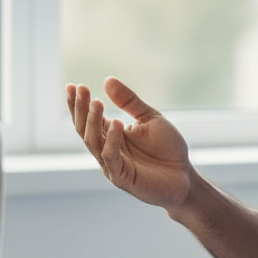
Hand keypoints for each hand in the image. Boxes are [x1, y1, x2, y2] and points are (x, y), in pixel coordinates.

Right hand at [66, 79, 191, 210]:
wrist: (185, 177)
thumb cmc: (168, 149)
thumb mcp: (150, 118)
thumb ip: (129, 102)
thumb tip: (108, 80)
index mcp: (111, 135)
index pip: (89, 119)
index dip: (79, 104)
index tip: (72, 86)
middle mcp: (107, 150)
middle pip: (85, 129)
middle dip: (81, 109)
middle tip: (81, 89)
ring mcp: (112, 165)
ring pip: (94, 143)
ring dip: (93, 122)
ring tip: (96, 103)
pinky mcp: (122, 178)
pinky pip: (111, 158)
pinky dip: (112, 141)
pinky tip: (116, 124)